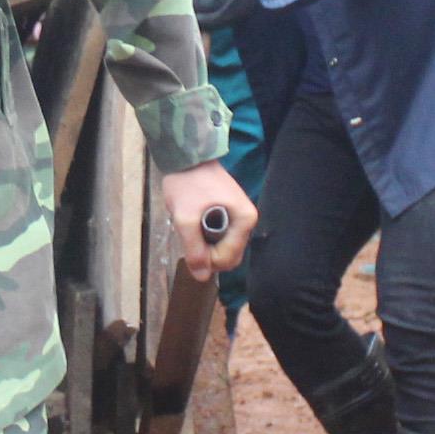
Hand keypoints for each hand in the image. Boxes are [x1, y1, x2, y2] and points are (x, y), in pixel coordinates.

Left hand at [161, 163, 254, 281]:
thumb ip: (194, 249)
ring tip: (192, 227)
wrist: (186, 155)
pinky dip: (208, 235)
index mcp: (245, 220)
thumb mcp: (185, 218)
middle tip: (189, 238)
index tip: (190, 246)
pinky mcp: (232, 212)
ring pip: (225, 246)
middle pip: (230, 255)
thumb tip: (201, 278)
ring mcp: (241, 216)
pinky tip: (196, 222)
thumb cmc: (187, 184)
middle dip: (209, 254)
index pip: (229, 258)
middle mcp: (249, 220)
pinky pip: (222, 235)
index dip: (207, 260)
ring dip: (207, 245)